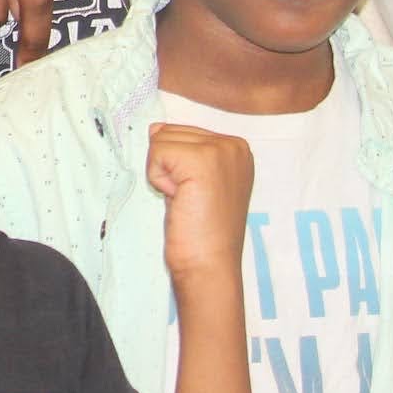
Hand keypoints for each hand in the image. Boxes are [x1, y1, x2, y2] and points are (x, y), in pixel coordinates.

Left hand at [147, 123, 252, 283]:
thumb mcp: (195, 182)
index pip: (182, 131)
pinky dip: (158, 179)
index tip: (196, 193)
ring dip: (164, 174)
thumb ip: (182, 152)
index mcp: (237, 149)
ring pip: (161, 140)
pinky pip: (156, 152)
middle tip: (190, 198)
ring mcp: (221, 150)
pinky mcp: (202, 159)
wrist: (210, 264)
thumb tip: (156, 128)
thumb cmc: (202, 231)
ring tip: (186, 199)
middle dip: (169, 167)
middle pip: (170, 132)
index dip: (177, 165)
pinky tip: (179, 199)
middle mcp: (234, 145)